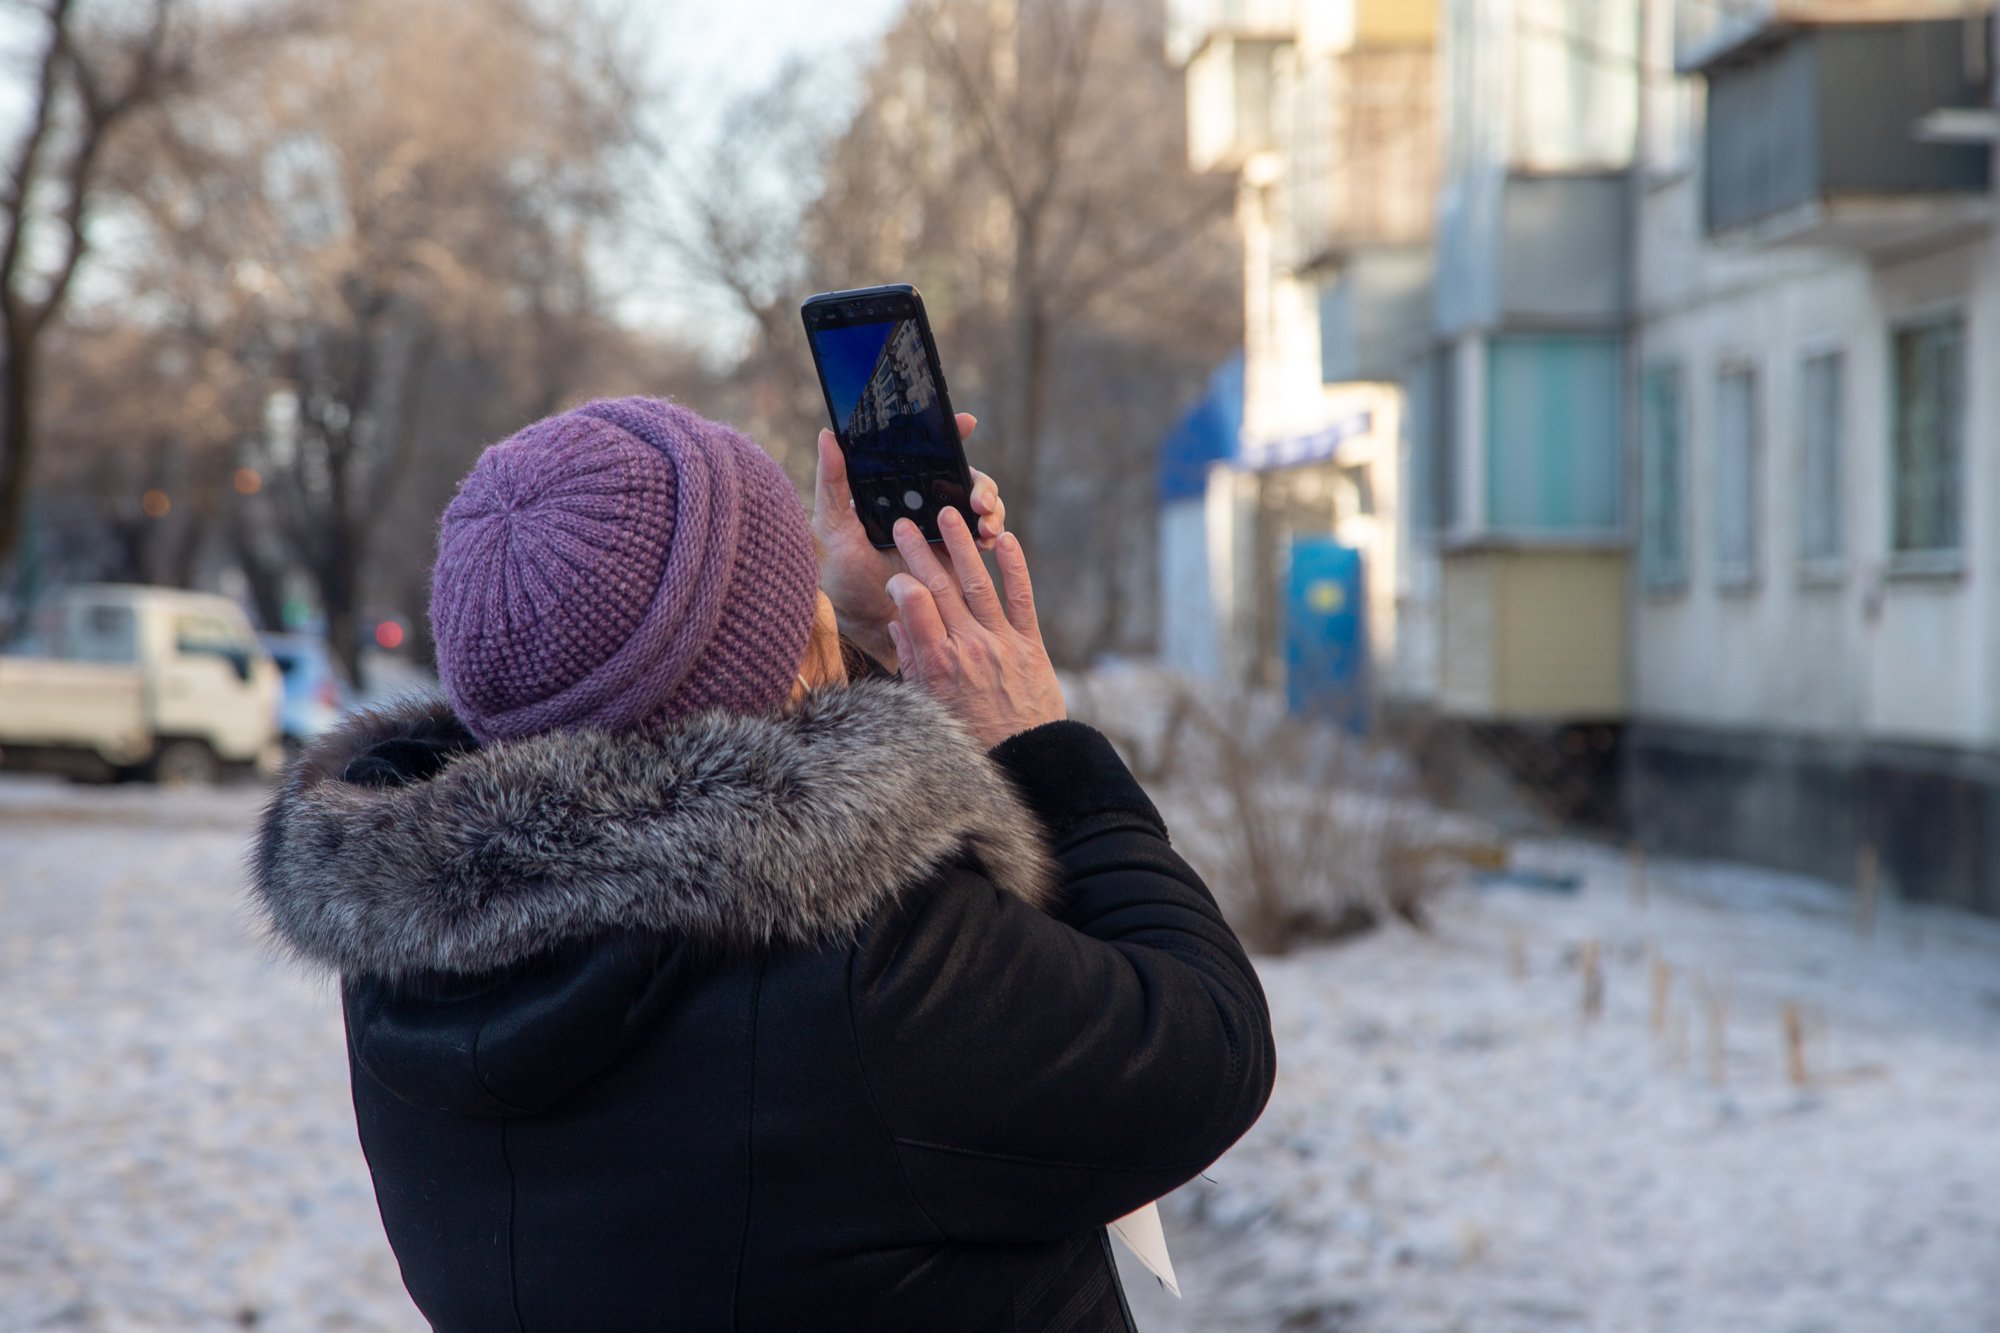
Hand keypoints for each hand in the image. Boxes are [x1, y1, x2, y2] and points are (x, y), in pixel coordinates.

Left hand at [813, 413, 1006, 671]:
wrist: (864, 622)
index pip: (929, 454)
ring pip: (982, 506)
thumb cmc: (840, 573)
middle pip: (965, 479)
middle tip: (979, 500)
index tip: (965, 423)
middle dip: (981, 483)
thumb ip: (833, 482)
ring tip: (986, 524)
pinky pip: (986, 538)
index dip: (950, 434)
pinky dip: (993, 534)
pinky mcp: (960, 557)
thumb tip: (828, 435)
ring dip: (993, 508)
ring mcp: (946, 531)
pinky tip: (988, 542)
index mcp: (899, 490)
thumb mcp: (832, 525)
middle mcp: (926, 505)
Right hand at [885, 506, 1064, 748]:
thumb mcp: (926, 703)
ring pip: (978, 584)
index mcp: (938, 664)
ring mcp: (1001, 643)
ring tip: (947, 515)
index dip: (901, 583)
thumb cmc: (969, 734)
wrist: (1023, 757)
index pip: (914, 606)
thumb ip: (911, 659)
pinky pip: (1021, 599)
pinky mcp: (1030, 644)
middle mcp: (968, 647)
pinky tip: (1005, 542)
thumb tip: (897, 621)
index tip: (895, 575)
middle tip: (904, 523)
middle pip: (939, 588)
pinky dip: (1014, 568)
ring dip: (961, 546)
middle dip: (919, 551)